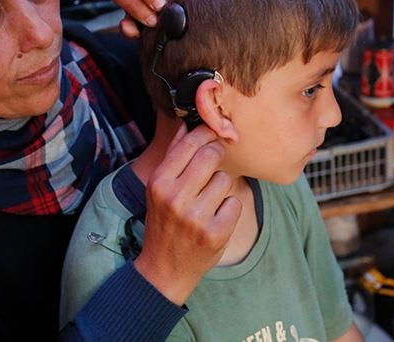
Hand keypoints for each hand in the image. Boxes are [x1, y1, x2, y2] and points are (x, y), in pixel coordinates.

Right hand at [133, 125, 241, 305]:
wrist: (165, 268)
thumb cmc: (163, 222)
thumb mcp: (158, 189)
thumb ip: (172, 157)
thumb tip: (187, 124)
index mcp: (159, 183)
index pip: (189, 143)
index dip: (206, 133)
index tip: (213, 132)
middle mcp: (175, 198)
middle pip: (211, 155)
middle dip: (218, 153)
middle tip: (216, 159)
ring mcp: (196, 217)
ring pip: (225, 179)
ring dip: (222, 186)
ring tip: (209, 200)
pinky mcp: (216, 233)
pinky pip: (235, 202)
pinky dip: (229, 208)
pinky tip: (216, 217)